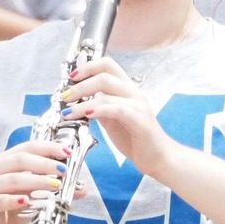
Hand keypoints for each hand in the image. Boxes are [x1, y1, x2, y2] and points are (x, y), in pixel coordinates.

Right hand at [0, 138, 70, 223]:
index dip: (48, 148)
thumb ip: (55, 189)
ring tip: (55, 185)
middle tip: (63, 170)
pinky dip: (15, 200)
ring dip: (36, 181)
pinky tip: (27, 201)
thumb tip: (82, 188)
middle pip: (20, 159)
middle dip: (44, 163)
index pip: (28, 147)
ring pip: (12, 179)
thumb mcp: (36, 196)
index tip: (67, 153)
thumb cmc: (13, 209)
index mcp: (5, 160)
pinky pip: (0, 201)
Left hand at [66, 57, 172, 175]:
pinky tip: (87, 116)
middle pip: (104, 75)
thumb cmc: (137, 139)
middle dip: (79, 85)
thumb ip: (100, 107)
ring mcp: (138, 105)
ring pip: (106, 92)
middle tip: (65, 97)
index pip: (108, 65)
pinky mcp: (139, 120)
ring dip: (82, 102)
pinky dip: (98, 110)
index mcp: (127, 90)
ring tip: (68, 113)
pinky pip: (116, 109)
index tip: (72, 77)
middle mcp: (134, 93)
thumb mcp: (113, 119)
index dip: (88, 67)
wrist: (159, 158)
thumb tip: (81, 100)